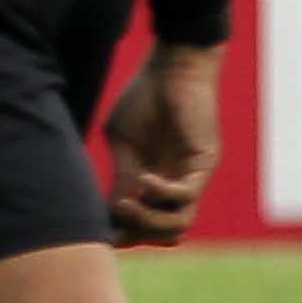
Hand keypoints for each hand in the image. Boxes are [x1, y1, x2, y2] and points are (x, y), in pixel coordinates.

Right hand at [106, 39, 222, 242]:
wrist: (172, 68)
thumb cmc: (143, 99)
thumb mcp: (123, 143)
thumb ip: (122, 177)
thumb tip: (114, 211)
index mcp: (153, 183)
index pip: (142, 224)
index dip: (121, 233)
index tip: (99, 232)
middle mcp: (175, 186)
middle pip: (162, 235)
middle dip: (134, 234)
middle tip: (114, 221)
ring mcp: (190, 178)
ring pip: (178, 225)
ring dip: (148, 222)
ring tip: (125, 204)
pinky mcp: (202, 165)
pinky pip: (185, 195)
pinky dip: (161, 194)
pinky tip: (144, 178)